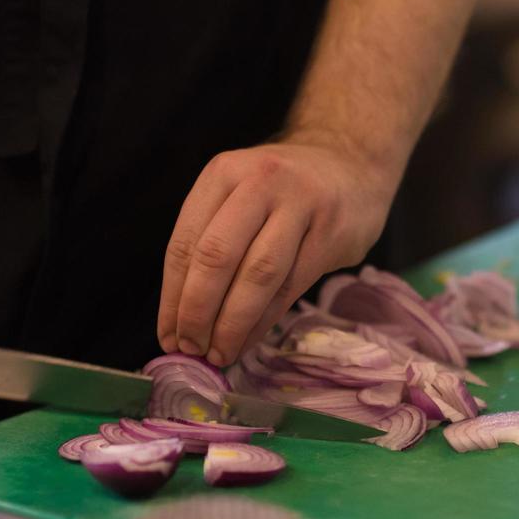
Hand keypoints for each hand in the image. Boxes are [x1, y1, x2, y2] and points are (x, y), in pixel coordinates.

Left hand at [157, 134, 399, 366]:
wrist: (351, 165)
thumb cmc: (282, 192)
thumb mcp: (238, 195)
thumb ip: (210, 241)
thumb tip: (179, 317)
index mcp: (224, 173)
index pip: (186, 242)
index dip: (172, 297)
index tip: (167, 336)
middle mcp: (260, 182)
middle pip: (217, 257)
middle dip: (198, 312)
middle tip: (191, 348)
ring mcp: (300, 205)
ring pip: (258, 275)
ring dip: (233, 323)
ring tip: (219, 352)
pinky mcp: (332, 232)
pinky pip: (292, 287)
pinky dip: (265, 321)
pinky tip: (249, 339)